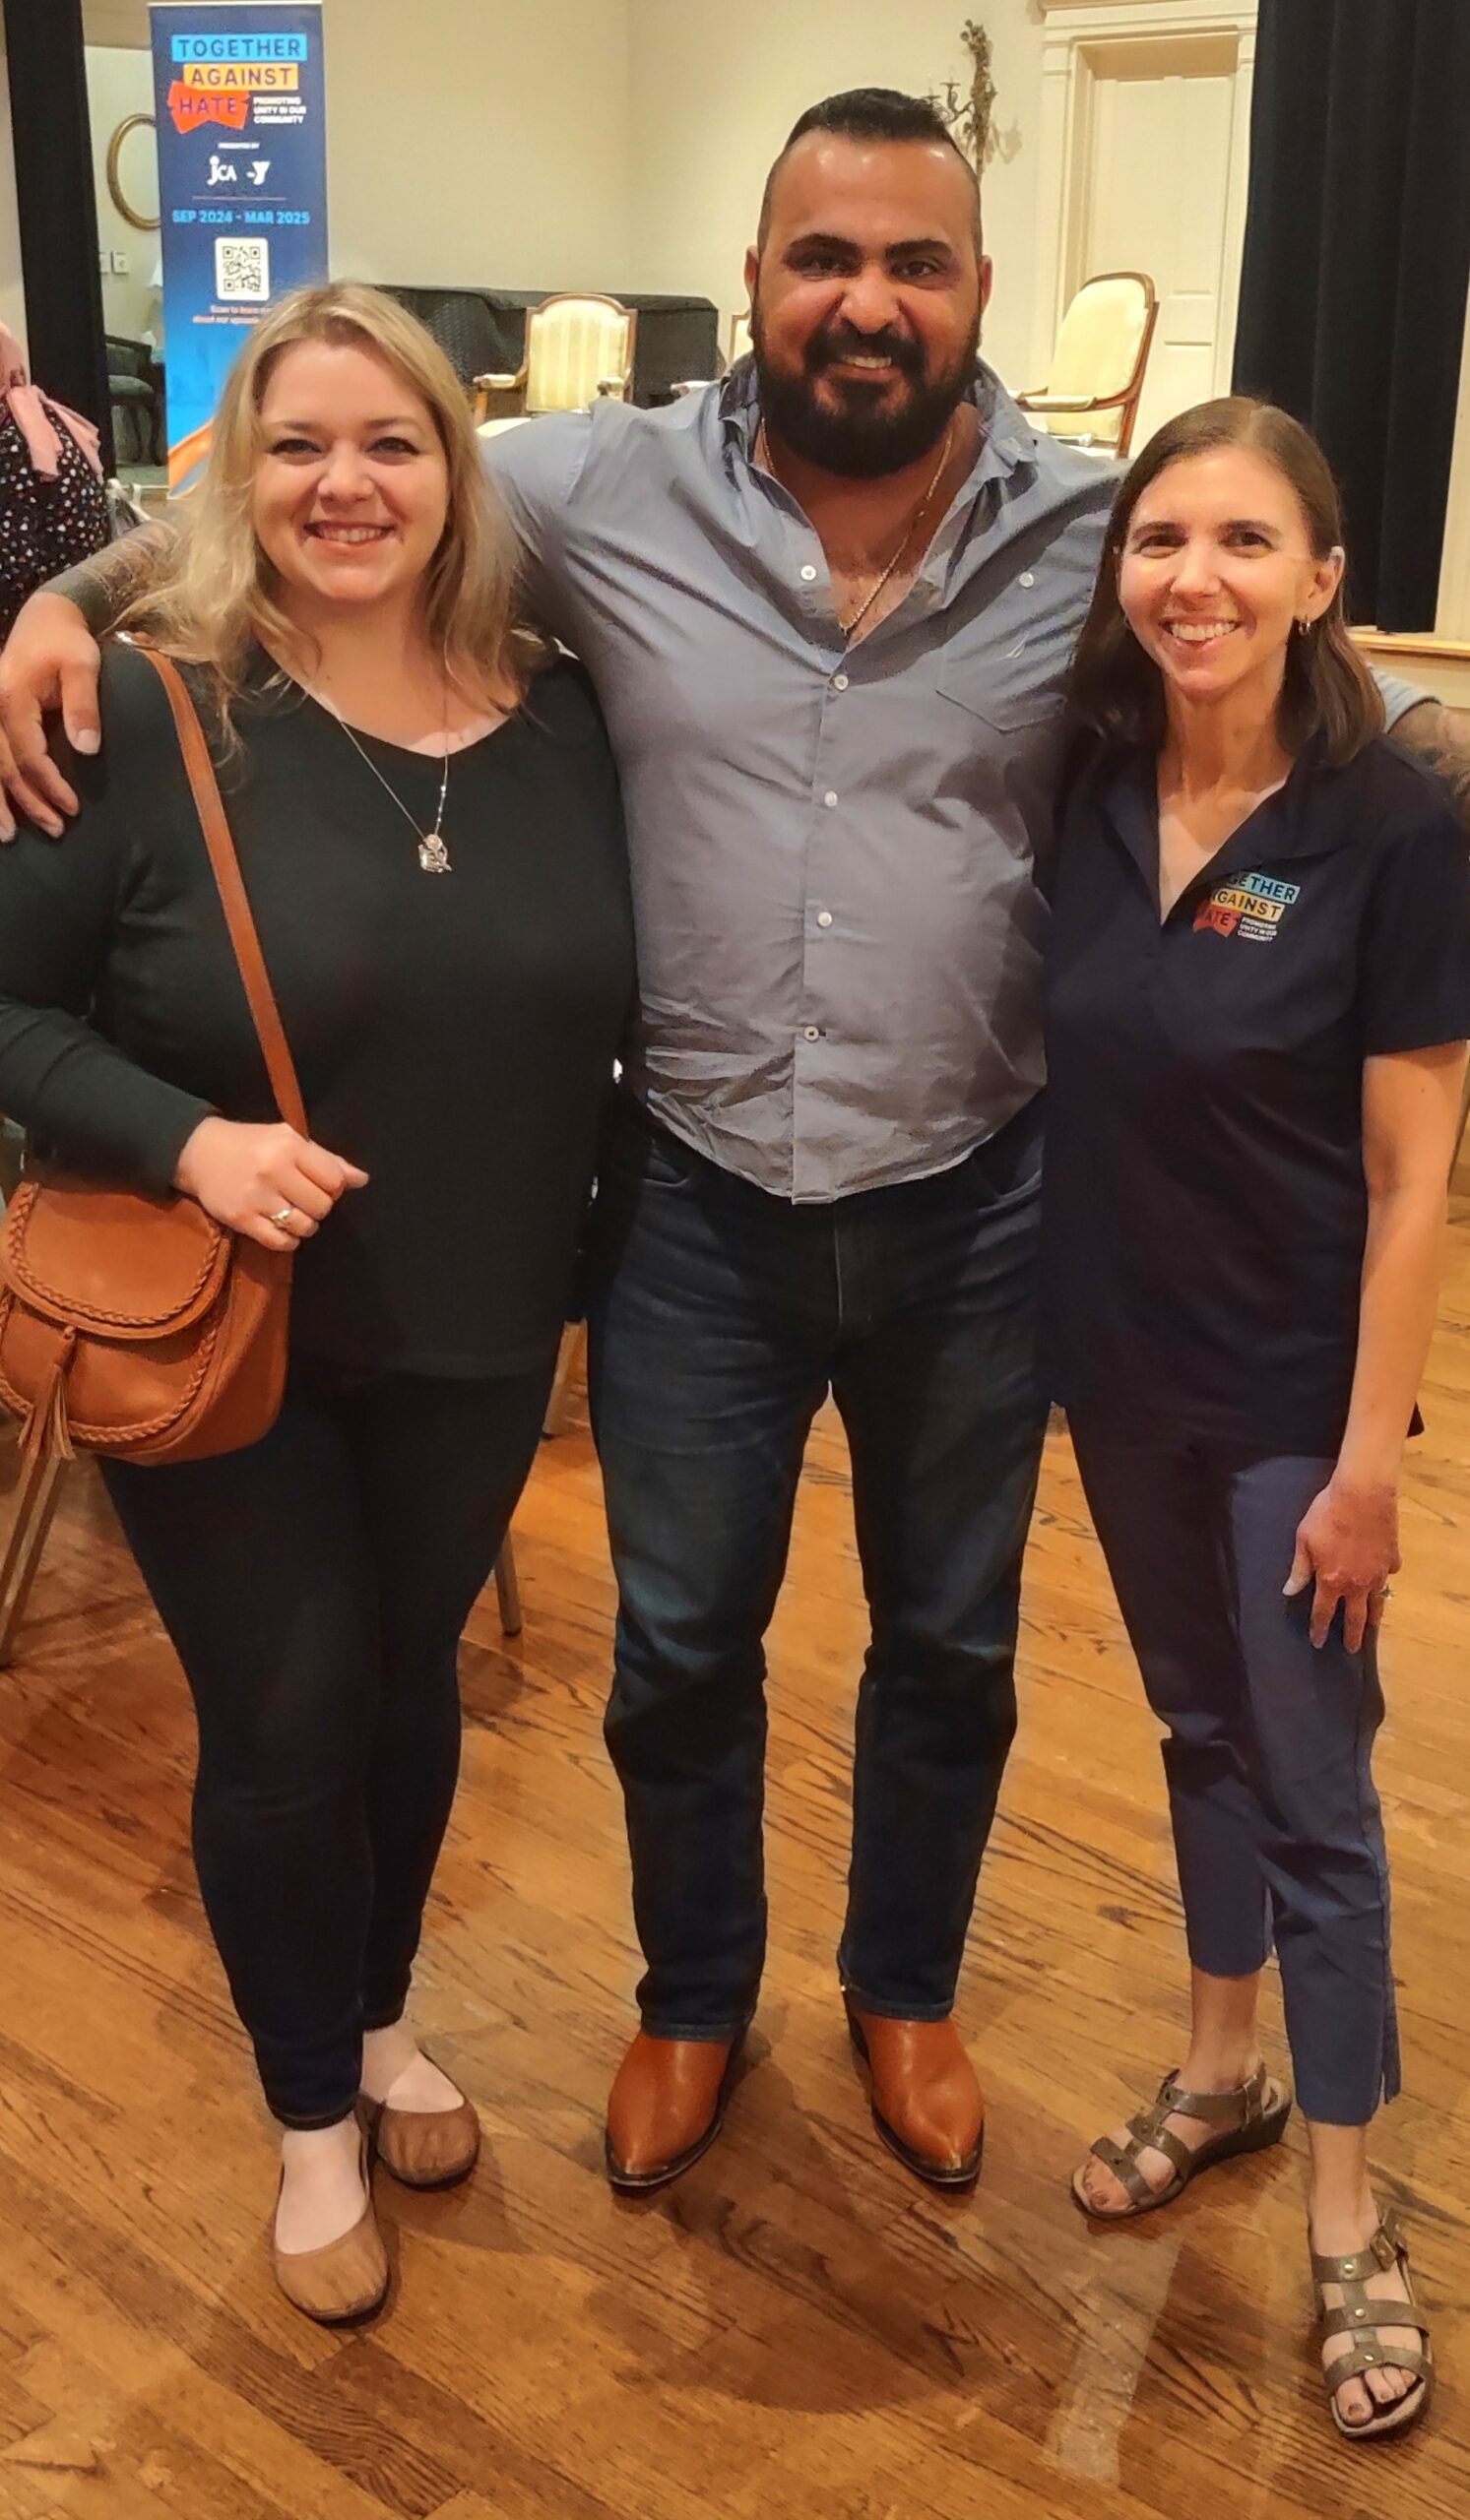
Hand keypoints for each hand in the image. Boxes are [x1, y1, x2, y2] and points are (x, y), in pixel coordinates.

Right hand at [0, 594, 102, 838]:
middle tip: (54, 831)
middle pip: (4, 767)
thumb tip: (87, 750)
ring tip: (9, 836)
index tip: (72, 808)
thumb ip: (84, 707)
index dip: (50, 785)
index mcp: (12, 698)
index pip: (30, 755)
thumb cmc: (68, 644)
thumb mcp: (83, 667)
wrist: (45, 619)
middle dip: (27, 803)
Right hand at [174, 1118, 368, 1251]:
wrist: (200, 1153)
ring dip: (305, 1225)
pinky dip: (288, 1240)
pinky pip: (280, 1242)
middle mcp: (273, 1171)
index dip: (334, 1187)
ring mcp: (257, 1197)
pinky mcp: (242, 1219)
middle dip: (319, 1207)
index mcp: (289, 1147)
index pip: (334, 1179)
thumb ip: (327, 1160)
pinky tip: (282, 1227)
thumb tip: (362, 1180)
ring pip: (304, 1227)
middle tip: (304, 1200)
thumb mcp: (289, 1140)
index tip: (321, 1185)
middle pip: (322, 1206)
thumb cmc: (252, 1144)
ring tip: (292, 1213)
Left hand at [1284, 1478, 1400, 1651]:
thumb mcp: (1304, 1539)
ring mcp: (1378, 1573)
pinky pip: (1389, 1576)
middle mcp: (1357, 1584)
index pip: (1323, 1612)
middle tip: (1351, 1649)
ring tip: (1371, 1628)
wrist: (1363, 1494)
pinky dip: (1385, 1582)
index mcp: (1332, 1580)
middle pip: (1354, 1617)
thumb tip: (1290, 1591)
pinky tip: (1383, 1582)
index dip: (1319, 1629)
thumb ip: (1300, 1569)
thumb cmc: (1327, 1513)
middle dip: (1351, 1636)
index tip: (1317, 1642)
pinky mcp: (1392, 1559)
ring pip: (1377, 1603)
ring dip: (1373, 1618)